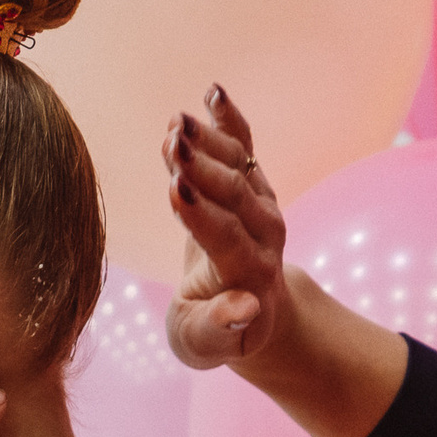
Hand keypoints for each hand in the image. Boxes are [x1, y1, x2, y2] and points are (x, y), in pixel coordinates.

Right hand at [165, 86, 291, 370]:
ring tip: (175, 122)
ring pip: (238, 165)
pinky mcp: (253, 186)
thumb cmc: (215, 333)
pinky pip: (244, 148)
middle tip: (172, 139)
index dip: (201, 213)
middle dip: (203, 165)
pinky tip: (213, 91)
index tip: (175, 188)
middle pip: (234, 193)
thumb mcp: (204, 345)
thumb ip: (218, 331)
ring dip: (208, 139)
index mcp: (249, 274)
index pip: (226, 237)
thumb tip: (242, 309)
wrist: (251, 314)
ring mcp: (262, 205)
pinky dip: (230, 119)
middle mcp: (264, 235)